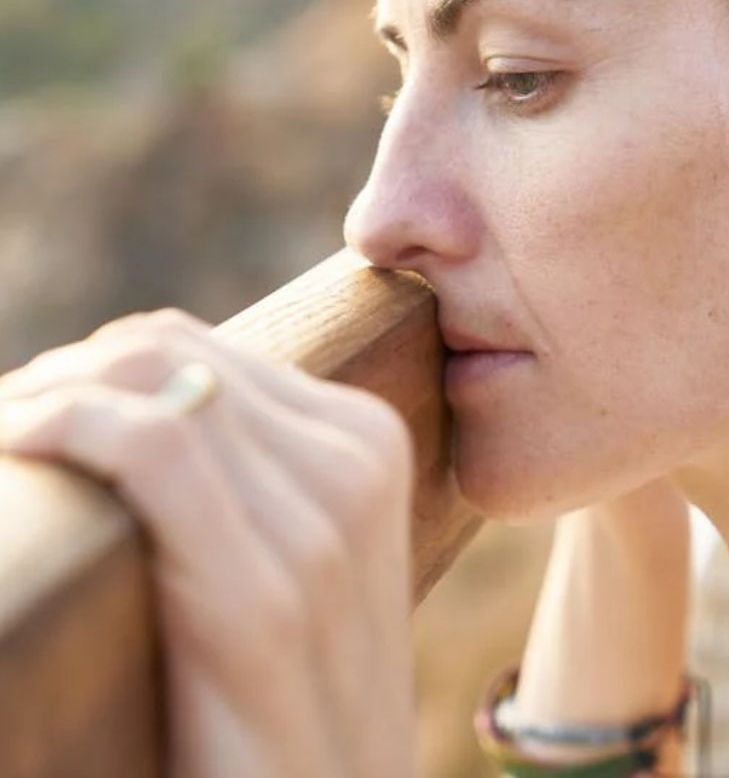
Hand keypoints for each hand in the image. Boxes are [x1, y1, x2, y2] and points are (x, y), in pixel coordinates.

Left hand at [0, 308, 415, 777]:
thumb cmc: (293, 703)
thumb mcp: (298, 565)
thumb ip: (254, 479)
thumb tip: (134, 410)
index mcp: (367, 445)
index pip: (200, 351)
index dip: (96, 368)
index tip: (27, 414)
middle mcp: (355, 463)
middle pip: (169, 351)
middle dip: (61, 375)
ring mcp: (321, 528)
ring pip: (155, 378)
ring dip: (46, 397)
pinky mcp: (264, 601)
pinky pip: (154, 446)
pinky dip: (64, 427)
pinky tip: (10, 449)